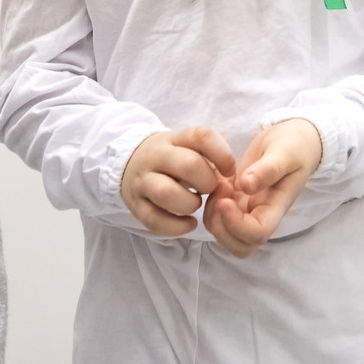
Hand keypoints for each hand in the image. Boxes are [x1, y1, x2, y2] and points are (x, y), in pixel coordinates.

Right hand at [119, 126, 235, 237]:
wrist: (130, 164)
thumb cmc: (171, 159)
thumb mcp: (187, 147)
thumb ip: (209, 155)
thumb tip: (232, 174)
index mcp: (174, 139)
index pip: (201, 137)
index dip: (222, 154)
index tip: (230, 170)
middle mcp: (155, 156)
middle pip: (187, 165)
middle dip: (207, 182)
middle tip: (210, 189)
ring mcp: (142, 181)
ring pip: (165, 192)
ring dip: (189, 203)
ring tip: (195, 205)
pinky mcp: (135, 205)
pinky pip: (154, 219)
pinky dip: (176, 226)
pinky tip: (189, 224)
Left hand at [203, 119, 322, 257]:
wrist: (293, 141)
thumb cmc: (294, 147)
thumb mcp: (285, 152)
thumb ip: (268, 169)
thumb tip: (246, 185)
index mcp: (276, 208)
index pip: (257, 234)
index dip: (236, 224)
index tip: (225, 200)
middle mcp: (262, 215)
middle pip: (240, 245)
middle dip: (221, 227)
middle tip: (219, 195)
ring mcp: (248, 212)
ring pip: (226, 236)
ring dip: (214, 218)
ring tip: (218, 187)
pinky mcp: (236, 203)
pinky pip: (218, 218)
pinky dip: (210, 206)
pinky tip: (217, 183)